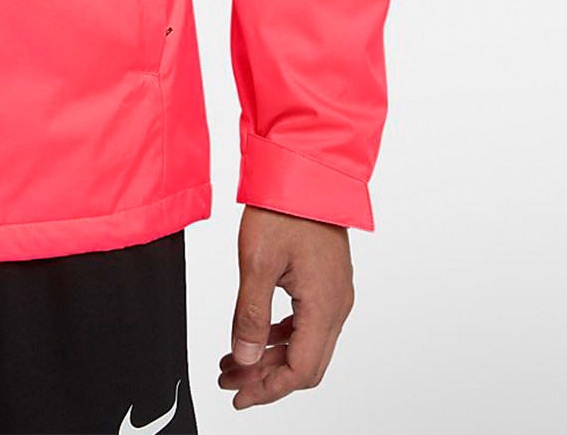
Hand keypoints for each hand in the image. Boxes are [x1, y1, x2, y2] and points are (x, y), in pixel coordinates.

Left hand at [219, 205, 353, 408]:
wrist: (305, 171)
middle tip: (229, 380)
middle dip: (266, 378)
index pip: (300, 371)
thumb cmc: (284, 209)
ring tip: (233, 360)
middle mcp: (337, 306)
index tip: (239, 395)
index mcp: (324, 307)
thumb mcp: (257, 263)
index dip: (268, 389)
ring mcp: (334, 294)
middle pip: (305, 364)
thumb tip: (245, 359)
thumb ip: (250, 315)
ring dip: (270, 356)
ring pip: (305, 344)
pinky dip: (280, 335)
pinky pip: (306, 322)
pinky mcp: (326, 281)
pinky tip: (255, 334)